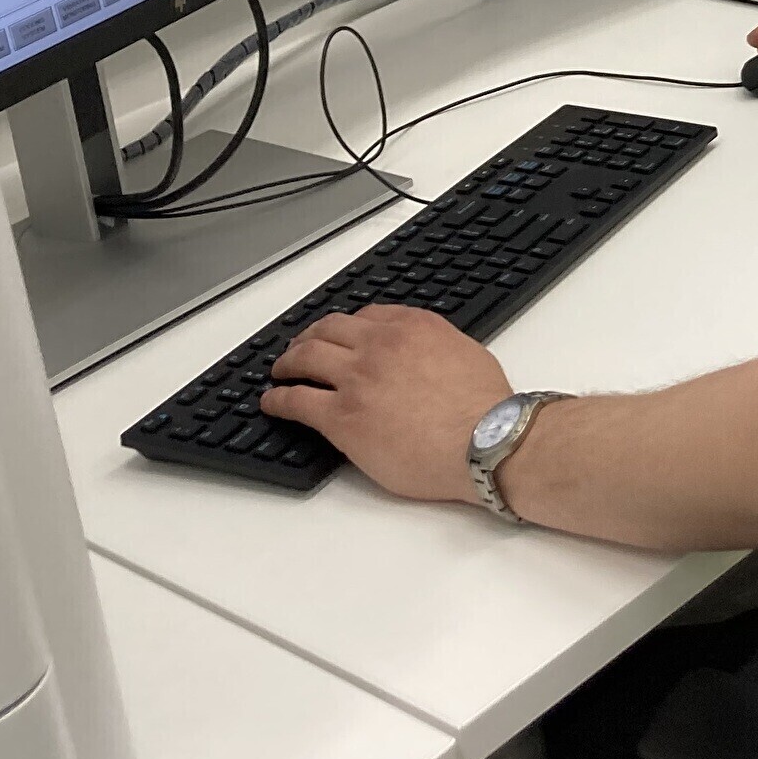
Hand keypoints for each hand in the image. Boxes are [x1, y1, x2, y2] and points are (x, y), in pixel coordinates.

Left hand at [261, 305, 515, 503]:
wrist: (483, 442)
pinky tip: (272, 402)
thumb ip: (438, 348)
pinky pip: (296, 401)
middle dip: (309, 337)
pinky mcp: (341, 417)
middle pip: (329, 330)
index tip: (342, 334)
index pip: (367, 316)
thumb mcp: (468, 355)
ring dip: (287, 362)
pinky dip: (277, 399)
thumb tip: (428, 358)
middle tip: (301, 347)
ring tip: (280, 371)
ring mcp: (356, 379)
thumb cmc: (485, 409)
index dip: (348, 326)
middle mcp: (380, 345)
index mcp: (413, 327)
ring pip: (305, 357)